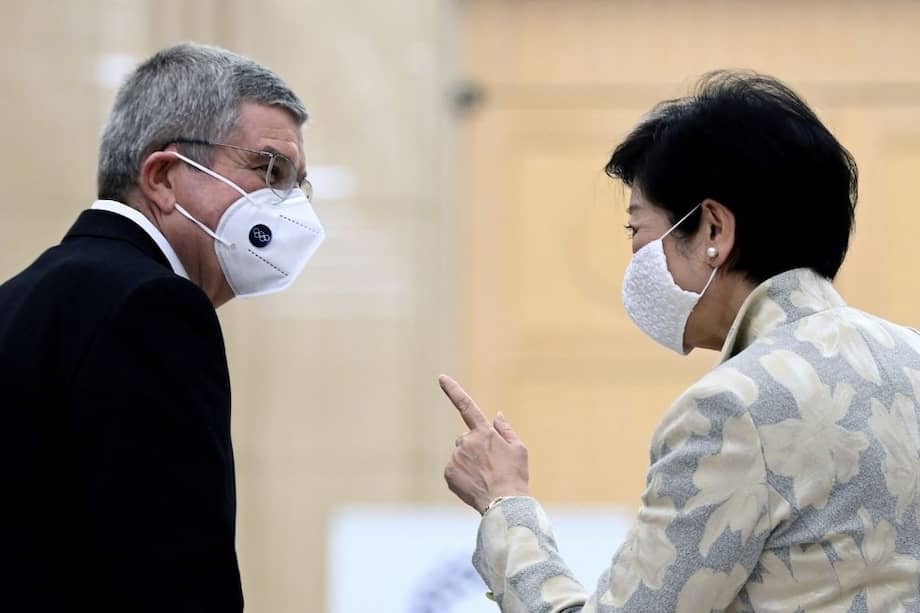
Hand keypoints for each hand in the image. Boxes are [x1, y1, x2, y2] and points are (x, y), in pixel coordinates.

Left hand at [439, 374, 529, 512]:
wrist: (504, 504)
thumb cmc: (515, 475)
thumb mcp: (519, 449)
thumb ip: (505, 429)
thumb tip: (497, 414)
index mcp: (484, 432)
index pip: (466, 406)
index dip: (453, 390)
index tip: (440, 377)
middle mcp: (466, 441)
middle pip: (466, 439)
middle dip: (475, 447)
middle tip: (491, 466)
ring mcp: (456, 457)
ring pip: (460, 455)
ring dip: (468, 462)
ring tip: (484, 477)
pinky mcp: (448, 472)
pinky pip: (453, 469)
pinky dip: (461, 475)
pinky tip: (474, 484)